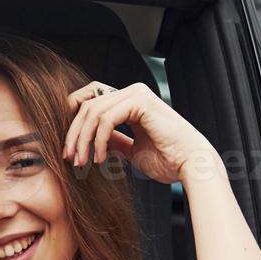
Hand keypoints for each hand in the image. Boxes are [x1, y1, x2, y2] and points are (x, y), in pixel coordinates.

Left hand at [63, 81, 217, 184]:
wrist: (192, 166)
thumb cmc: (168, 161)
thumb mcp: (132, 150)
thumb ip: (114, 140)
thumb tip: (93, 140)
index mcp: (131, 102)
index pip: (90, 101)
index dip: (74, 122)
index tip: (69, 150)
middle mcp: (133, 93)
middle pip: (87, 105)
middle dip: (74, 134)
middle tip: (69, 158)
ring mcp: (137, 94)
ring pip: (92, 111)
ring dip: (82, 139)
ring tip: (82, 162)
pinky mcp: (140, 102)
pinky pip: (106, 119)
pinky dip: (99, 140)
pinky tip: (100, 158)